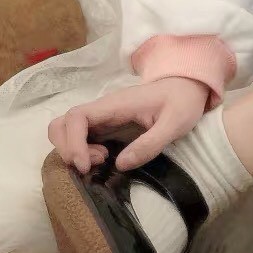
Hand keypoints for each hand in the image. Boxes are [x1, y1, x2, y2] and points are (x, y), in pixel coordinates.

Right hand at [47, 77, 208, 172]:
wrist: (190, 87)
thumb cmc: (183, 102)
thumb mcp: (175, 123)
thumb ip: (150, 143)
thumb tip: (119, 165)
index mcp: (116, 104)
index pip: (76, 117)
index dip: (72, 142)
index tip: (87, 165)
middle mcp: (104, 108)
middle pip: (62, 123)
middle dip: (68, 148)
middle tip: (96, 163)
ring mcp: (104, 116)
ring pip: (68, 129)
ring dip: (74, 150)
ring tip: (101, 160)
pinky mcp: (108, 124)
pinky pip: (81, 136)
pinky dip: (82, 150)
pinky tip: (105, 158)